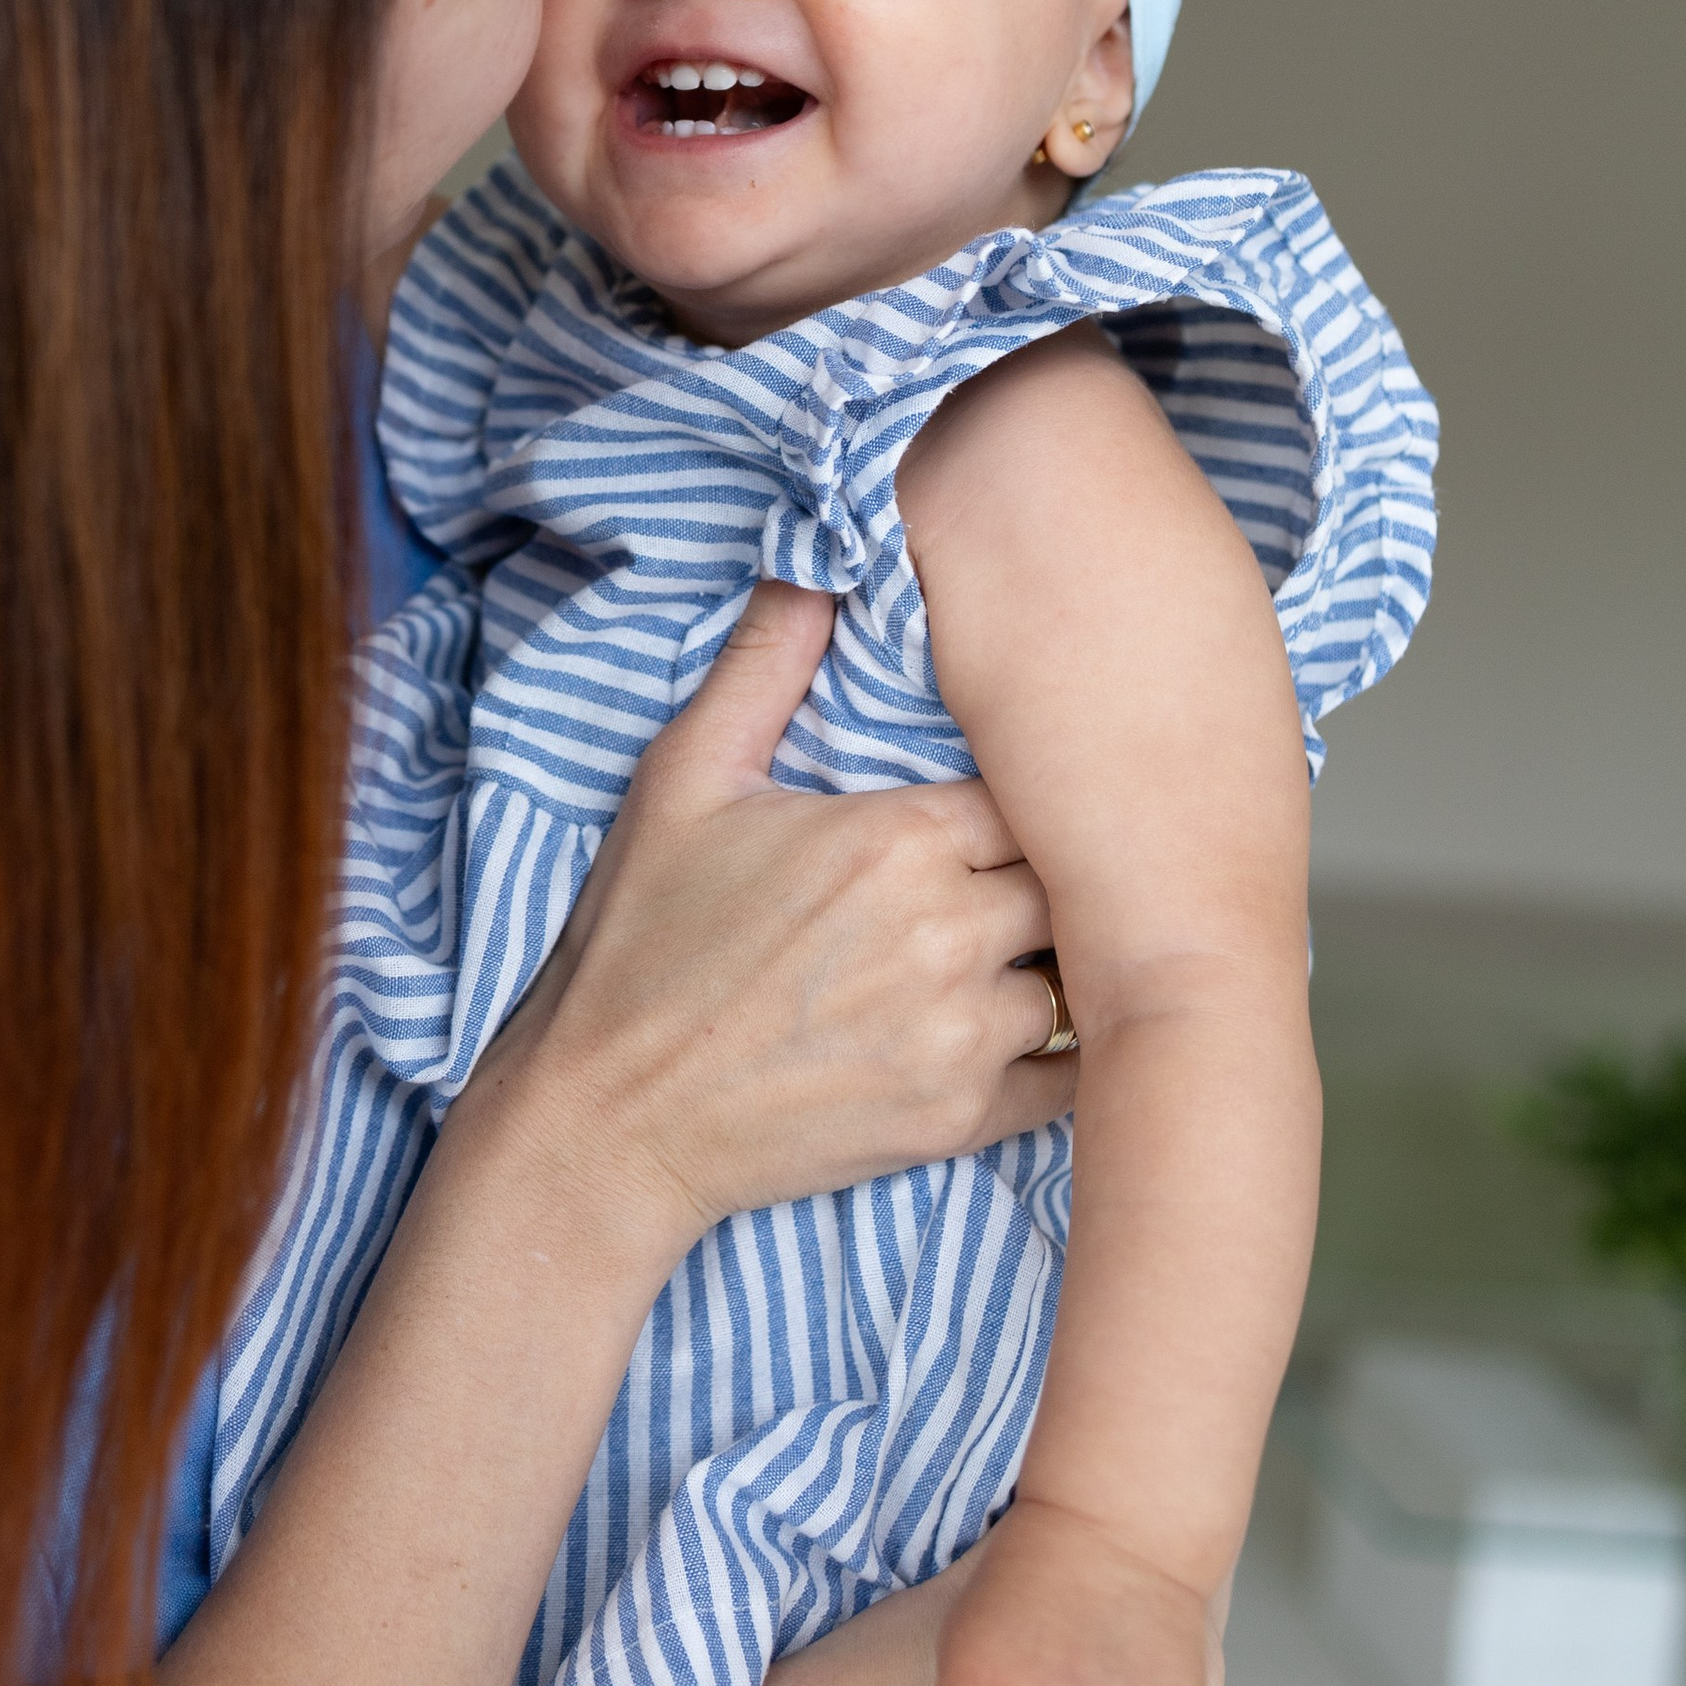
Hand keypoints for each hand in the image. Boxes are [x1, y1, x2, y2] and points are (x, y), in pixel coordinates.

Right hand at [493, 582, 1073, 1265]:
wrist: (609, 1118)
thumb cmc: (641, 944)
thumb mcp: (682, 782)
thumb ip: (763, 668)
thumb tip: (811, 567)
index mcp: (897, 837)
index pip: (1026, 786)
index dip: (1015, 793)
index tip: (990, 806)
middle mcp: (948, 932)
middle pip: (1070, 876)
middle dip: (1045, 871)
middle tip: (1012, 873)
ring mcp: (962, 1034)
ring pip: (1076, 973)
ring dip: (1052, 960)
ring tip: (1015, 948)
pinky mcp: (960, 1118)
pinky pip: (1070, 1075)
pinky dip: (1062, 1052)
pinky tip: (1021, 1028)